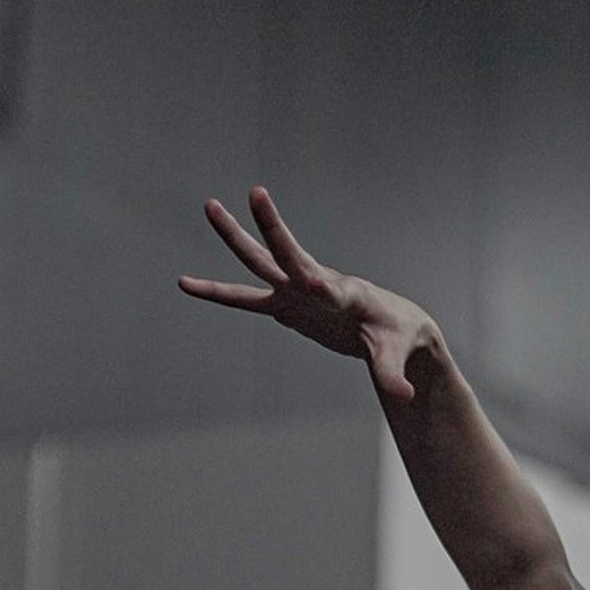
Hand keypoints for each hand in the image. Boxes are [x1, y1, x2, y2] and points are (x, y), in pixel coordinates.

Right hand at [179, 188, 437, 404]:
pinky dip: (216, 293)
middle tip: (256, 193)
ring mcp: (296, 291)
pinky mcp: (285, 306)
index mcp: (343, 292)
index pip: (325, 283)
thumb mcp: (394, 355)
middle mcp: (315, 282)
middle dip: (272, 226)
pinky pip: (243, 300)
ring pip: (259, 261)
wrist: (389, 326)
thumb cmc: (397, 335)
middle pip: (287, 253)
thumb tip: (403, 396)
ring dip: (235, 235)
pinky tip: (186, 283)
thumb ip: (391, 374)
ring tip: (210, 205)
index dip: (317, 282)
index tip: (310, 279)